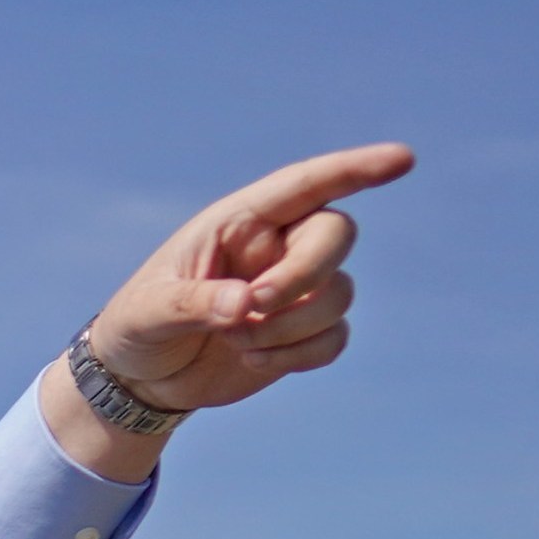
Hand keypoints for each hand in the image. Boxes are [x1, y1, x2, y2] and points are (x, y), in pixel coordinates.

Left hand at [81, 145, 414, 417]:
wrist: (141, 379)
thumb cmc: (137, 327)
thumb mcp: (148, 312)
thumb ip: (193, 304)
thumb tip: (247, 305)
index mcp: (239, 221)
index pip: (305, 184)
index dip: (355, 169)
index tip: (402, 159)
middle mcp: (276, 247)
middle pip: (335, 236)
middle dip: (304, 275)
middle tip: (255, 306)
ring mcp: (294, 290)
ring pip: (339, 294)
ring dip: (291, 326)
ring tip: (235, 341)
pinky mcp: (302, 332)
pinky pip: (334, 337)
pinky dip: (300, 354)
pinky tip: (253, 360)